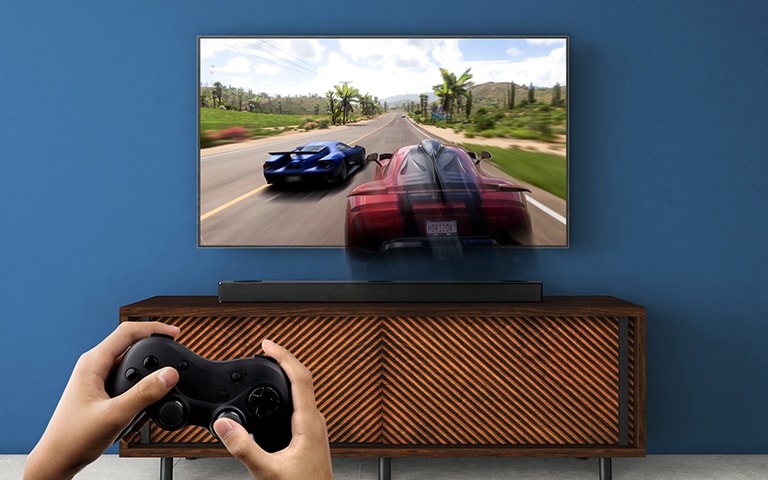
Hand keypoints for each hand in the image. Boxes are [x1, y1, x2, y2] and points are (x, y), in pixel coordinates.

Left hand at [24, 322, 180, 479]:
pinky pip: (128, 385)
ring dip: (146, 384)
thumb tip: (169, 375)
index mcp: (92, 363)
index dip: (154, 328)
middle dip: (154, 360)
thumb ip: (144, 394)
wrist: (57, 460)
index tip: (175, 333)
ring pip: (132, 369)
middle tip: (172, 369)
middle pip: (133, 348)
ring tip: (151, 404)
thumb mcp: (115, 415)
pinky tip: (140, 415)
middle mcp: (94, 367)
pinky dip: (139, 397)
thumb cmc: (73, 438)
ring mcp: (97, 380)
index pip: (127, 332)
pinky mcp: (102, 393)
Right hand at [213, 339, 332, 479]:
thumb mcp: (268, 472)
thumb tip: (224, 424)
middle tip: (265, 350)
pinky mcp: (310, 438)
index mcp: (310, 423)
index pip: (300, 376)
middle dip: (283, 361)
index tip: (267, 344)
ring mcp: (315, 430)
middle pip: (303, 379)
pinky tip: (274, 399)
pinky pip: (299, 406)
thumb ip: (244, 448)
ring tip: (269, 367)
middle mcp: (316, 423)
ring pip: (302, 393)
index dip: (283, 356)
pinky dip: (286, 394)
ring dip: (285, 377)